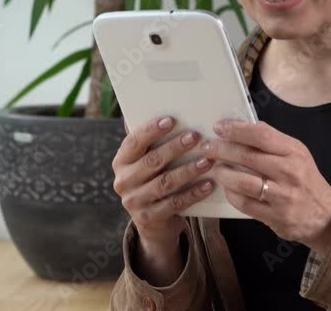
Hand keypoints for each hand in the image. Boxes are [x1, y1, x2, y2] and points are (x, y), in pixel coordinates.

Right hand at [112, 115, 216, 246]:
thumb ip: (152, 142)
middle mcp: (124, 181)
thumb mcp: (146, 162)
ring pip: (165, 183)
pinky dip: (193, 193)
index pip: (134, 142)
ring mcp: (134, 201)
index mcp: (122, 161)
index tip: (171, 120)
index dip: (151, 130)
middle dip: (175, 147)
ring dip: (188, 170)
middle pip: (152, 161)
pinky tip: (209, 184)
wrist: (153, 222)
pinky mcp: (149, 218)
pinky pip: (175, 203)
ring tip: (208, 160)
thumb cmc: (154, 180)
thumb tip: (165, 108)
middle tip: (196, 136)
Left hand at [203, 119, 330, 252]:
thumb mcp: (297, 154)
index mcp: (294, 152)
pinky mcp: (275, 216)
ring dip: (223, 173)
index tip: (219, 127)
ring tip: (215, 169)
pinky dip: (231, 194)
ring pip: (242, 181)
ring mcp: (282, 196)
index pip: (261, 134)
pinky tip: (227, 188)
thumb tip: (241, 128)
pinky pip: (244, 203)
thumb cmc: (306, 180)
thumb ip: (272, 142)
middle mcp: (289, 172)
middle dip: (222, 149)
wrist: (325, 215)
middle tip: (208, 148)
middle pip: (248, 156)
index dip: (236, 129)